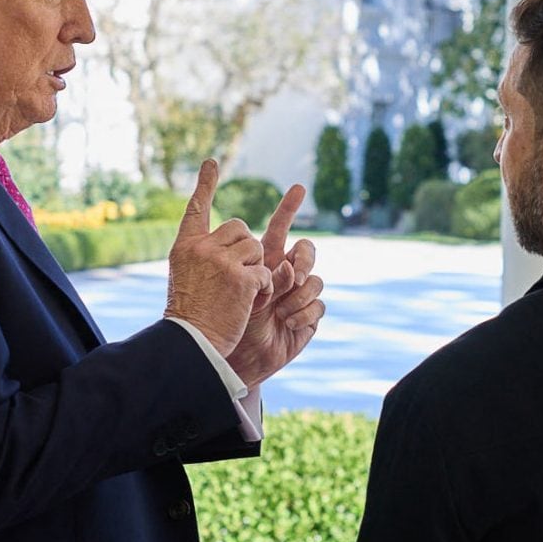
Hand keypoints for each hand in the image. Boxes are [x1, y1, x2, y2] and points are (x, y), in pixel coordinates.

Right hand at [165, 159, 272, 355]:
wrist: (191, 342)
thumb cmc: (189, 316)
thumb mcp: (185, 277)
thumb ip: (203, 256)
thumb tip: (234, 240)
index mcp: (184, 247)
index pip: (196, 209)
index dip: (205, 185)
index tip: (211, 163)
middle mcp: (202, 248)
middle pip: (239, 228)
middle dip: (246, 248)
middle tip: (237, 274)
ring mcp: (223, 261)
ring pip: (256, 248)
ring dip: (256, 269)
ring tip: (241, 292)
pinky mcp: (243, 278)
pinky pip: (266, 273)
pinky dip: (264, 289)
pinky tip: (249, 302)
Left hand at [225, 182, 325, 387]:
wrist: (233, 354)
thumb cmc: (223, 319)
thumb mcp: (231, 286)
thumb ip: (253, 269)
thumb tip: (285, 264)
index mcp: (264, 261)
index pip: (279, 228)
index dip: (288, 207)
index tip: (298, 187)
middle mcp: (284, 274)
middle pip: (307, 251)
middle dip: (305, 259)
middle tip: (293, 272)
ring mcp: (298, 295)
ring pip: (315, 281)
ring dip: (298, 295)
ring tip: (279, 311)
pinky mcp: (309, 318)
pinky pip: (319, 306)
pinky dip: (303, 314)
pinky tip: (286, 323)